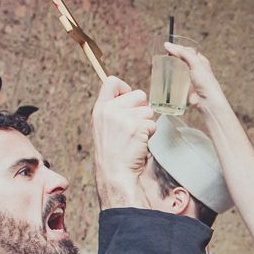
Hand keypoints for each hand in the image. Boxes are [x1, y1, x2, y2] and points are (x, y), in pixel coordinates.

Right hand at [91, 76, 155, 207]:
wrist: (115, 172)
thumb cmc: (113, 152)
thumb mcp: (104, 126)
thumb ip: (114, 110)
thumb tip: (136, 97)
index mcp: (100, 108)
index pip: (111, 81)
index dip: (126, 88)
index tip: (129, 99)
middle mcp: (110, 110)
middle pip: (139, 94)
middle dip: (142, 109)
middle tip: (134, 126)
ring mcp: (123, 118)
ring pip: (148, 111)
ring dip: (146, 124)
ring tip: (135, 137)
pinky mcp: (137, 127)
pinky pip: (153, 124)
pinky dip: (150, 134)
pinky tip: (139, 143)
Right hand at [162, 43, 227, 111]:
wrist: (207, 101)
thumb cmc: (205, 81)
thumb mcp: (195, 63)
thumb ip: (183, 53)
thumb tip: (167, 45)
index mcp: (200, 61)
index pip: (186, 51)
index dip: (177, 49)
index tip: (166, 48)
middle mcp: (194, 69)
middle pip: (180, 61)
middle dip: (171, 59)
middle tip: (161, 58)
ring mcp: (189, 79)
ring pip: (176, 71)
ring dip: (169, 70)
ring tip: (159, 67)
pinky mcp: (184, 88)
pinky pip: (175, 82)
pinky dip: (169, 80)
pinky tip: (162, 78)